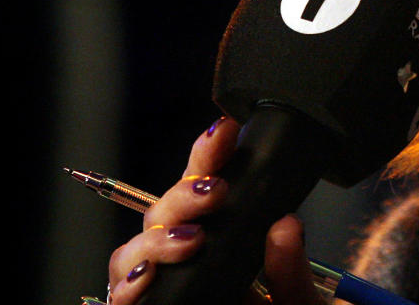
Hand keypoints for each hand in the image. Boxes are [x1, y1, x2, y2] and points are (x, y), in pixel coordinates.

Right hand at [106, 118, 323, 304]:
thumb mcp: (297, 301)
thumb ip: (292, 270)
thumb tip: (285, 226)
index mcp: (221, 235)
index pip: (204, 183)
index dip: (207, 154)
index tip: (225, 131)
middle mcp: (184, 256)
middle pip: (161, 213)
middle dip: (181, 196)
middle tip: (214, 193)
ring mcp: (162, 286)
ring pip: (131, 253)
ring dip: (155, 242)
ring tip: (190, 240)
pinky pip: (120, 300)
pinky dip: (125, 289)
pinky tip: (143, 282)